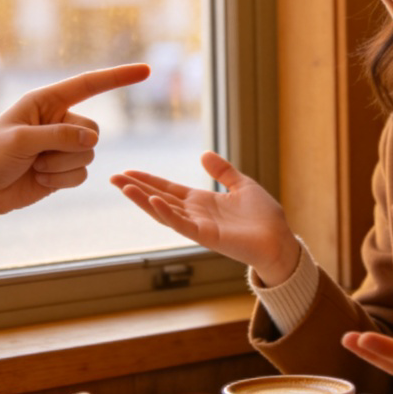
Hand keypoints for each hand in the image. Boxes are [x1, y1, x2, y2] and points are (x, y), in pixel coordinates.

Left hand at [0, 63, 149, 249]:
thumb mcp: (20, 139)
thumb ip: (58, 135)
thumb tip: (92, 138)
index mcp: (45, 101)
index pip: (88, 85)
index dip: (118, 77)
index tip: (145, 71)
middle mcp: (57, 120)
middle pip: (92, 130)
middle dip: (69, 147)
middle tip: (36, 155)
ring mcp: (62, 146)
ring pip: (89, 154)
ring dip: (61, 166)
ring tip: (33, 168)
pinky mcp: (63, 170)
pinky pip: (82, 174)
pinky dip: (61, 180)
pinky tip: (38, 180)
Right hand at [111, 151, 299, 285]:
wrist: (280, 239)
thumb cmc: (264, 217)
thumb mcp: (242, 185)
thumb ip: (223, 171)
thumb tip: (203, 154)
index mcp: (201, 202)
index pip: (168, 188)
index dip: (147, 180)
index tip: (127, 172)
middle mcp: (195, 214)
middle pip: (159, 198)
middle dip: (136, 189)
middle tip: (112, 178)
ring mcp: (199, 226)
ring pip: (164, 211)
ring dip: (144, 200)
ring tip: (124, 187)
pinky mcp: (207, 236)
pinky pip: (182, 224)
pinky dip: (167, 213)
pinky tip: (153, 201)